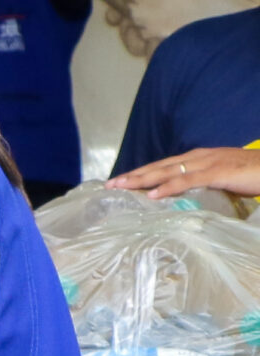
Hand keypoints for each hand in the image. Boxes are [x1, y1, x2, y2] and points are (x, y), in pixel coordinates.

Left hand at [109, 147, 259, 199]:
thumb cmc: (252, 174)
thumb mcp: (221, 180)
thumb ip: (202, 185)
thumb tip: (185, 198)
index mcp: (198, 158)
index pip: (163, 166)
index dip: (141, 173)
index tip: (120, 182)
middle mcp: (198, 157)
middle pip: (159, 166)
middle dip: (133, 175)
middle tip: (109, 185)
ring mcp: (207, 163)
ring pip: (167, 171)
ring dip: (142, 179)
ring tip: (122, 187)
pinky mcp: (218, 172)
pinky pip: (188, 180)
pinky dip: (169, 187)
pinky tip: (153, 195)